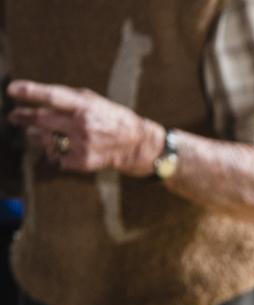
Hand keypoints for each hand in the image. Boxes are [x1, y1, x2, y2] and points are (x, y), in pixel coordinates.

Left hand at [6, 79, 161, 175]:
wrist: (136, 145)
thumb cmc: (111, 118)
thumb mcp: (93, 101)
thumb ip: (67, 99)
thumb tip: (36, 99)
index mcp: (86, 106)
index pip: (53, 97)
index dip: (30, 92)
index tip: (12, 89)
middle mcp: (83, 125)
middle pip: (42, 120)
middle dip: (23, 117)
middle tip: (14, 117)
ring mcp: (82, 145)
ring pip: (44, 139)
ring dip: (37, 135)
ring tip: (38, 133)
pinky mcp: (82, 161)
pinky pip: (55, 156)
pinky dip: (53, 151)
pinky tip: (61, 147)